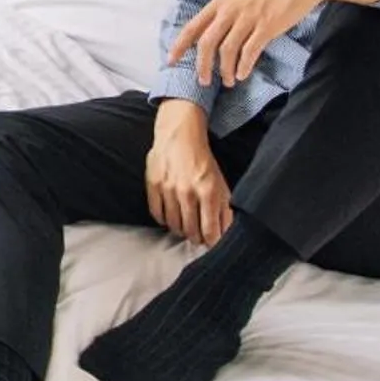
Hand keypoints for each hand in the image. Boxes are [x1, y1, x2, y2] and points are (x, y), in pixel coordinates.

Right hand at [146, 101, 232, 245]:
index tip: (211, 244)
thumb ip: (225, 210)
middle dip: (196, 238)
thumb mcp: (220, 184)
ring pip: (173, 225)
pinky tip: (170, 217)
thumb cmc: (202, 162)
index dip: (211, 242)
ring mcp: (168, 189)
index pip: (210, 231)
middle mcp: (188, 192)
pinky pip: (157, 214)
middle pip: (191, 231)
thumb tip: (226, 233)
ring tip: (184, 228)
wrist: (180, 136)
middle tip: (197, 236)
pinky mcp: (153, 184)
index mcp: (209, 192)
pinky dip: (163, 220)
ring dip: (180, 230)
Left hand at [169, 0, 379, 88]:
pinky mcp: (267, 26)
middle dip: (202, 65)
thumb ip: (225, 14)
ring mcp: (248, 18)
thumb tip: (213, 37)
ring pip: (227, 50)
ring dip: (225, 70)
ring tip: (228, 81)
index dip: (179, 46)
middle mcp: (230, 10)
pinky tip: (243, 74)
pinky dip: (244, 66)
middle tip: (204, 81)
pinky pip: (250, 51)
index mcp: (220, 3)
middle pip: (206, 43)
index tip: (170, 61)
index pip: (192, 27)